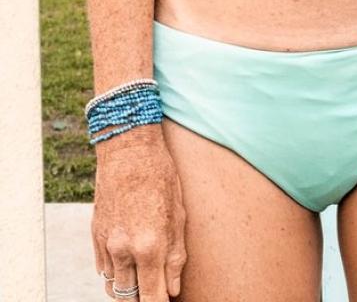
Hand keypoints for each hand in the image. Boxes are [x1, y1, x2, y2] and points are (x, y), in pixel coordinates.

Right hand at [91, 125, 186, 300]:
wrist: (129, 152)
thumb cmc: (161, 178)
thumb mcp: (179, 215)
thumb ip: (176, 256)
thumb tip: (173, 289)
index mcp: (150, 246)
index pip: (152, 296)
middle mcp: (124, 251)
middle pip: (129, 298)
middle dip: (143, 299)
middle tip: (157, 290)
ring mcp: (106, 245)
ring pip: (114, 287)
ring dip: (129, 289)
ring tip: (145, 281)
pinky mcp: (95, 238)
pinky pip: (103, 270)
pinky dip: (116, 273)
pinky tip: (129, 264)